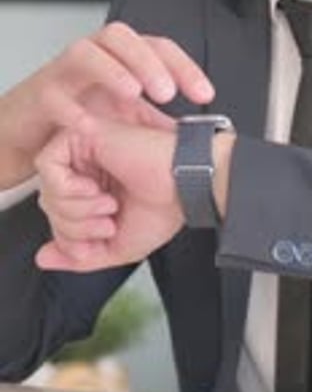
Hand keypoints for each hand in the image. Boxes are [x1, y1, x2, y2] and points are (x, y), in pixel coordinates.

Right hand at [0, 22, 213, 188]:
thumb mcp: (128, 115)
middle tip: (167, 93)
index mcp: (123, 55)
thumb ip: (157, 119)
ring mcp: (66, 69)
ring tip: (133, 94)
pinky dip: (71, 108)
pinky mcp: (41, 93)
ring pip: (86, 52)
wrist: (35, 127)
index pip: (158, 47)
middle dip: (149, 62)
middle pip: (123, 37)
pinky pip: (54, 92)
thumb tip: (197, 135)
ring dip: (113, 70)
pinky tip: (89, 124)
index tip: (205, 95)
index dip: (184, 68)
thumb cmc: (84, 112)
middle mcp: (96, 53)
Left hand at [35, 114, 183, 271]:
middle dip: (73, 227)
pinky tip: (96, 189)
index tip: (107, 232)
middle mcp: (88, 167)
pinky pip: (47, 165)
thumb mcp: (117, 245)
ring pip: (45, 188)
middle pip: (48, 204)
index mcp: (96, 188)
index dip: (73, 237)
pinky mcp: (82, 133)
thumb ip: (78, 254)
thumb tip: (44, 257)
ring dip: (75, 209)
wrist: (186, 183)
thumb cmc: (165, 207)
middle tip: (108, 220)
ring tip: (107, 205)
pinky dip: (67, 188)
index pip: (59, 217)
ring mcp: (84, 149)